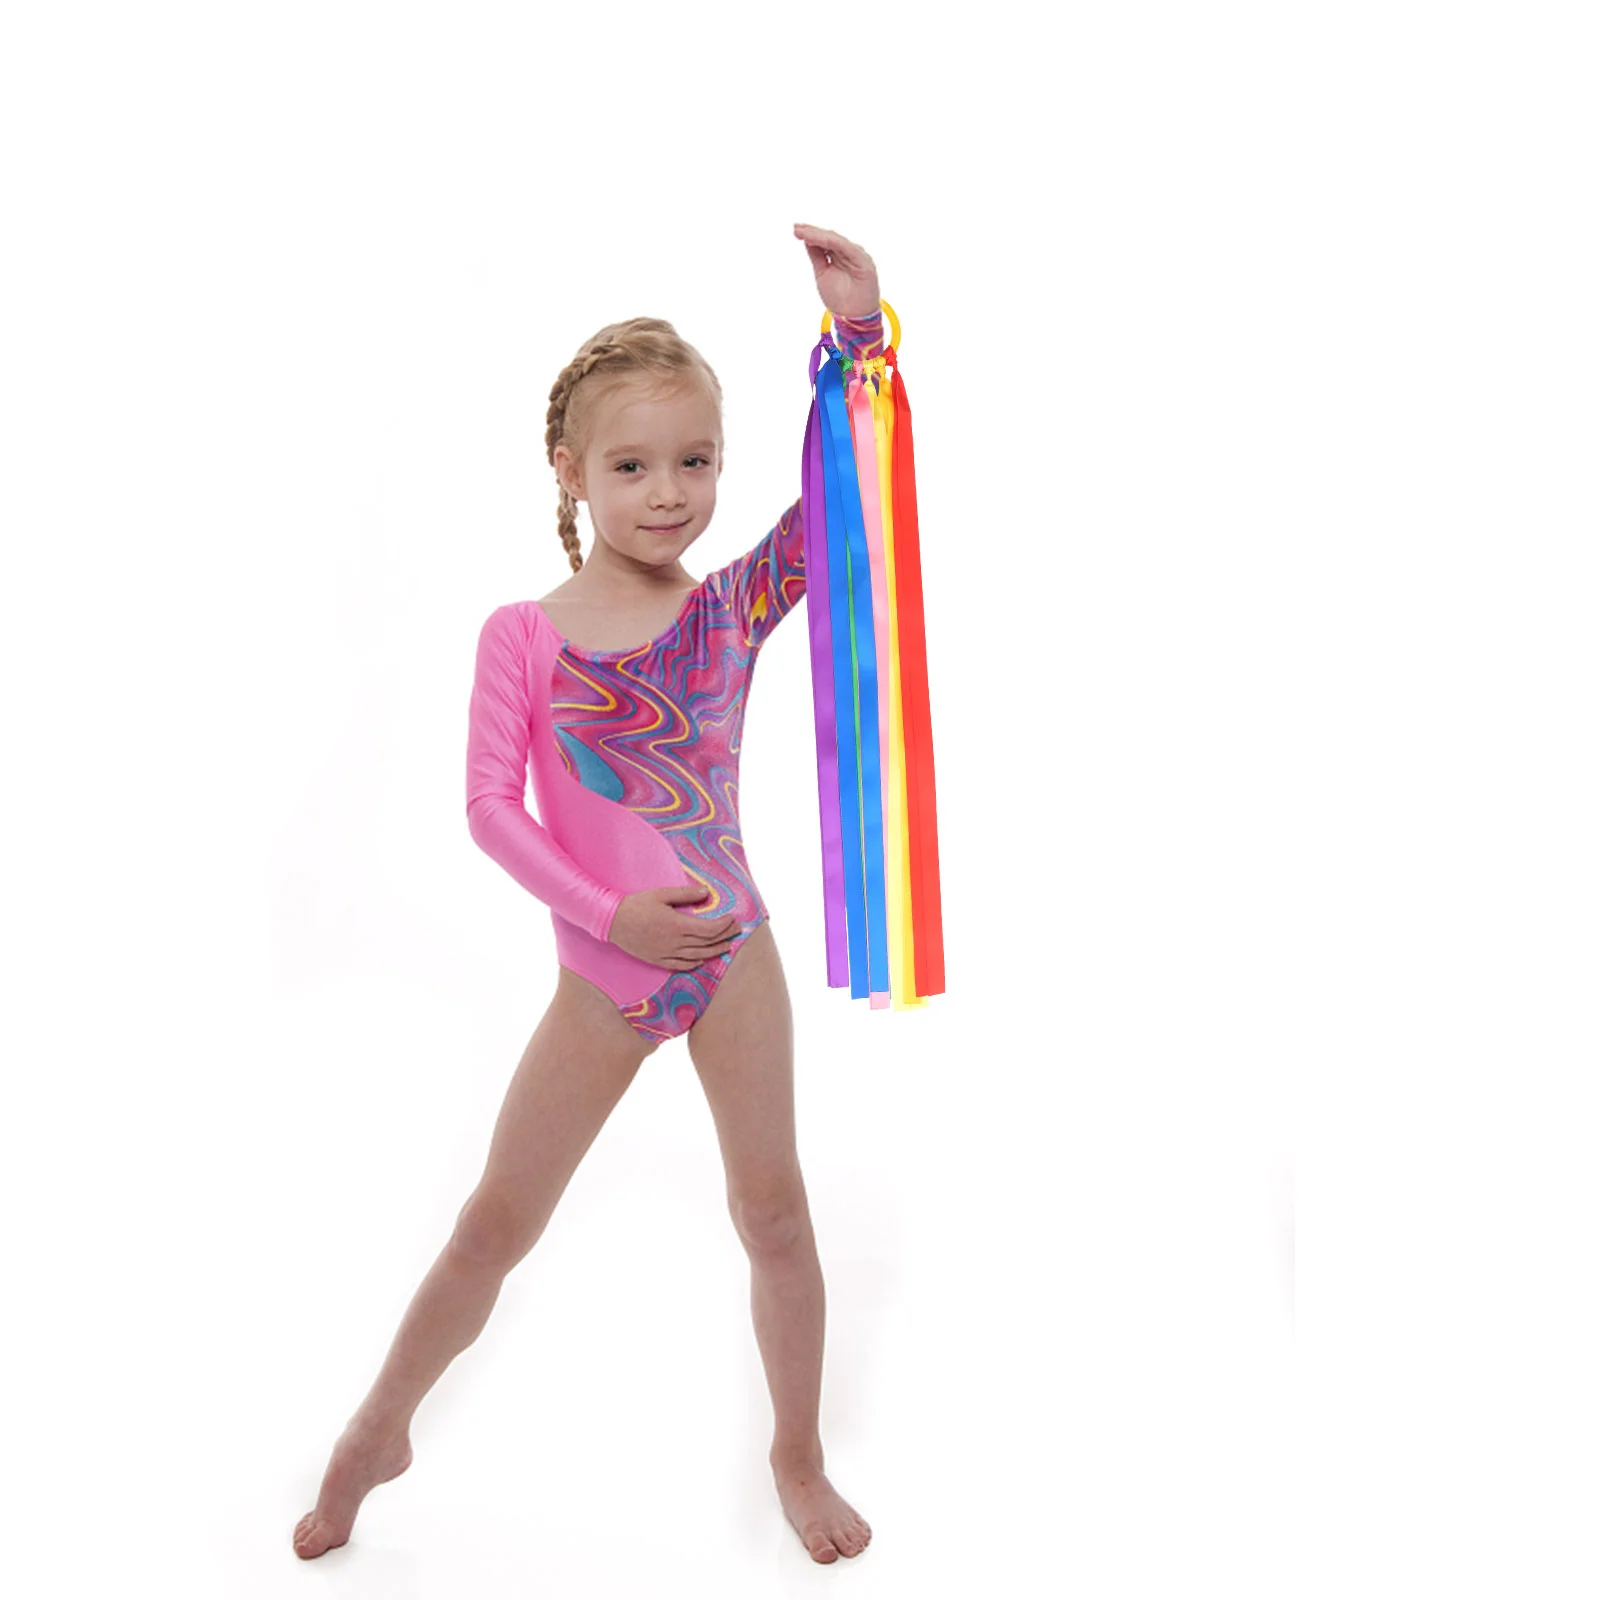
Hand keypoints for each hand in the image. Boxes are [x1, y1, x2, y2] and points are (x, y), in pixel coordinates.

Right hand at [607, 884, 739, 969]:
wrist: (611, 921)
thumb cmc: (635, 905)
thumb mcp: (661, 894)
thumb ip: (685, 894)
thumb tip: (706, 892)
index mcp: (677, 925)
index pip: (709, 929)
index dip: (724, 925)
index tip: (733, 918)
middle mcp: (675, 942)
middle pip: (707, 942)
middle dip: (724, 936)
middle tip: (736, 931)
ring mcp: (666, 953)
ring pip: (697, 955)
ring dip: (715, 951)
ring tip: (726, 946)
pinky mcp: (658, 960)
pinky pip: (681, 965)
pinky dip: (695, 962)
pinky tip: (702, 958)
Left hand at [793, 223, 880, 320]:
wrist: (853, 318)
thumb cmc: (840, 299)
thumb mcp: (822, 274)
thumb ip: (817, 257)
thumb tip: (806, 240)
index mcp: (841, 255)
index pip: (825, 241)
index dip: (811, 235)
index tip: (796, 230)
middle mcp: (849, 253)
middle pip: (829, 238)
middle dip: (812, 232)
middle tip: (797, 228)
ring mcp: (857, 256)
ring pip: (836, 240)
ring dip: (819, 235)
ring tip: (804, 233)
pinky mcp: (863, 262)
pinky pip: (845, 247)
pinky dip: (831, 242)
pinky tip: (818, 239)